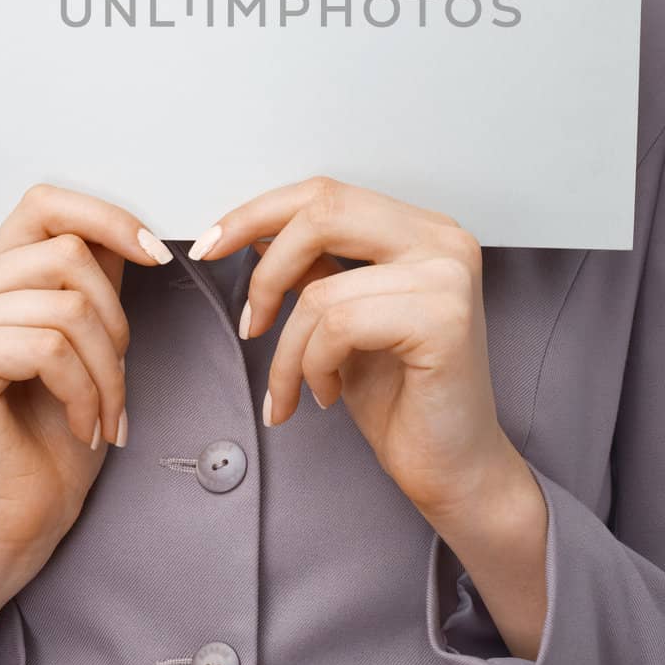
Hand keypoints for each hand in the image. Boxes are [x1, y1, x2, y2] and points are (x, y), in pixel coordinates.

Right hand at [0, 182, 169, 581]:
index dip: (107, 218)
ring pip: (66, 305)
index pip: (45, 203)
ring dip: (107, 368)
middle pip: (66, 255)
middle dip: (116, 320)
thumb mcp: (91, 341)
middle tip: (118, 380)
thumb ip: (94, 281)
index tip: (156, 254)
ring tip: (105, 413)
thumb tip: (131, 228)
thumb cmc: (55, 438)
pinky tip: (82, 424)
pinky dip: (84, 390)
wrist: (20, 521)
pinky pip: (48, 347)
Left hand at [188, 175, 511, 520]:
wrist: (453, 469)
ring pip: (322, 289)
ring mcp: (448, 275)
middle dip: (266, 271)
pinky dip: (312, 367)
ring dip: (288, 351)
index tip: (212, 245)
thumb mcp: (343, 317)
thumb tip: (256, 232)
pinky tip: (328, 393)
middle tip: (248, 322)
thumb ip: (315, 268)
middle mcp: (442, 240)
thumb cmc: (404, 398)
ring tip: (295, 387)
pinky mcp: (443, 319)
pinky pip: (339, 327)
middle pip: (322, 214)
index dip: (258, 214)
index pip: (327, 194)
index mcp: (421, 230)